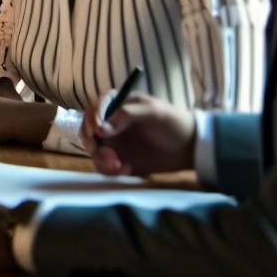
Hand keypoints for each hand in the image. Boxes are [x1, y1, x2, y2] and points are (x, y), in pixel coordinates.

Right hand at [80, 91, 194, 176]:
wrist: (189, 148)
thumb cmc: (173, 122)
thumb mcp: (153, 111)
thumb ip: (127, 114)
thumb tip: (100, 129)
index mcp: (117, 106)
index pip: (94, 109)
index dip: (91, 118)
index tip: (97, 131)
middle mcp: (110, 124)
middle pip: (87, 132)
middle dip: (93, 144)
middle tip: (107, 154)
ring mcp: (113, 143)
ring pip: (93, 152)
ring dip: (102, 160)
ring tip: (120, 166)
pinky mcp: (118, 161)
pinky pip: (104, 167)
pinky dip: (111, 171)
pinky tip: (129, 169)